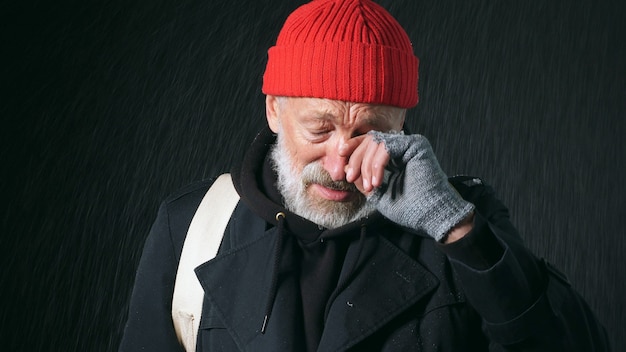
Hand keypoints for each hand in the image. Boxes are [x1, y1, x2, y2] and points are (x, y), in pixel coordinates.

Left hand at [339, 131, 474, 241]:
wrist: (430, 216)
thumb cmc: (408, 208)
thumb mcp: (376, 193)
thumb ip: (362, 179)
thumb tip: (345, 166)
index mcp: (394, 156)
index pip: (368, 143)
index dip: (352, 148)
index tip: (340, 158)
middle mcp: (402, 146)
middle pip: (369, 140)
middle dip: (355, 159)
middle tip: (349, 178)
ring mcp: (410, 144)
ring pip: (376, 142)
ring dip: (366, 165)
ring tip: (371, 186)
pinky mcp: (417, 144)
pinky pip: (387, 146)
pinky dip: (377, 164)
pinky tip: (378, 181)